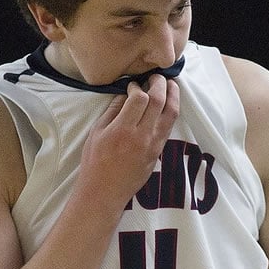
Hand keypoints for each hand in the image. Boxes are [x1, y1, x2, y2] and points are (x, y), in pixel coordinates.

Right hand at [77, 73, 179, 208]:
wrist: (105, 191)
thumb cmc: (95, 162)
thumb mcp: (97, 133)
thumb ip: (113, 111)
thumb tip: (125, 94)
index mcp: (122, 130)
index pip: (140, 98)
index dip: (138, 87)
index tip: (132, 85)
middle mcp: (141, 136)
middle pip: (159, 102)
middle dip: (160, 84)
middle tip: (157, 77)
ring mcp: (153, 144)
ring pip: (171, 114)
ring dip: (173, 96)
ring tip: (171, 85)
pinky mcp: (158, 152)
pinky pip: (169, 127)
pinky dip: (170, 112)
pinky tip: (168, 104)